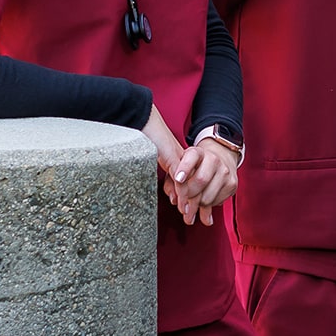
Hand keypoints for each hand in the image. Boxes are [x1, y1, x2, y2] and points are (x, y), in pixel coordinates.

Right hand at [142, 105, 201, 222]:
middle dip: (194, 202)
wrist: (141, 117)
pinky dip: (181, 191)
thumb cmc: (142, 134)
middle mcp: (181, 158)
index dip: (189, 196)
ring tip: (188, 214)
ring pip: (190, 183)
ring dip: (189, 201)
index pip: (188, 181)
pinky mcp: (172, 157)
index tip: (188, 210)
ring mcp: (179, 157)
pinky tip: (180, 202)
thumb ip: (162, 170)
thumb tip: (167, 189)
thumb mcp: (153, 156)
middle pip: (193, 183)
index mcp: (177, 158)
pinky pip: (180, 177)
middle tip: (192, 218)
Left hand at [167, 138, 239, 225]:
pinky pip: (216, 202)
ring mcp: (225, 172)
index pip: (192, 157)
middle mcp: (214, 159)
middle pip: (200, 180)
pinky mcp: (232, 184)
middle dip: (187, 196)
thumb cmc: (196, 165)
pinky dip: (207, 207)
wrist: (221, 158)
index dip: (184, 168)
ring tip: (191, 207)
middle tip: (181, 206)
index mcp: (198, 152)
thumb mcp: (181, 166)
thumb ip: (172, 180)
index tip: (178, 179)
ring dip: (196, 206)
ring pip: (207, 197)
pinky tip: (203, 203)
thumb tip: (174, 200)